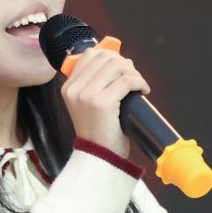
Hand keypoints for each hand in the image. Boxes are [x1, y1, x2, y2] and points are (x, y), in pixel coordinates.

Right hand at [60, 45, 149, 159]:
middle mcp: (74, 89)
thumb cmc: (99, 131)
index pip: (89, 55)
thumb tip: (122, 61)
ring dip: (133, 72)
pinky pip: (126, 81)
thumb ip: (97, 82)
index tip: (123, 68)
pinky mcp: (101, 103)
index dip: (111, 56)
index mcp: (68, 87)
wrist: (100, 157)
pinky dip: (139, 82)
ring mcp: (86, 95)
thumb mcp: (89, 104)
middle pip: (105, 57)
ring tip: (139, 84)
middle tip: (134, 78)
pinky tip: (143, 91)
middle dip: (124, 64)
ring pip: (117, 66)